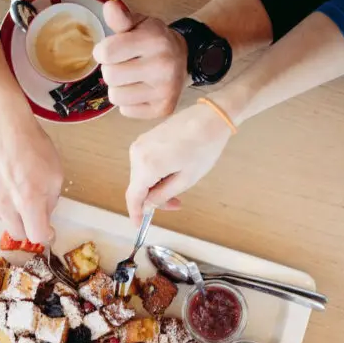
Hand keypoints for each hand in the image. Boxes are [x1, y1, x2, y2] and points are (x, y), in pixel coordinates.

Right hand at [0, 111, 62, 243]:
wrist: (1, 126)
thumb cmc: (32, 146)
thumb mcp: (55, 174)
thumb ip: (50, 201)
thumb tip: (44, 215)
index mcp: (29, 202)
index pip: (37, 236)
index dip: (45, 235)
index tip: (48, 230)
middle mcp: (6, 206)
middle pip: (18, 234)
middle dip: (28, 226)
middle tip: (32, 211)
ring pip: (4, 219)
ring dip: (12, 211)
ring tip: (15, 187)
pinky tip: (3, 180)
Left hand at [94, 0, 187, 119]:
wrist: (183, 58)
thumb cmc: (154, 41)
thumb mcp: (138, 24)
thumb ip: (121, 18)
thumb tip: (109, 7)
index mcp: (154, 40)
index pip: (106, 53)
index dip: (103, 52)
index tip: (112, 50)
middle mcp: (162, 66)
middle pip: (109, 76)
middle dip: (112, 70)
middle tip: (125, 64)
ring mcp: (165, 90)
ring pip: (115, 97)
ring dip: (119, 88)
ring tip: (133, 79)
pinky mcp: (163, 109)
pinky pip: (126, 111)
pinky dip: (129, 103)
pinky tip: (141, 90)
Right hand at [126, 99, 233, 222]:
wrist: (210, 117)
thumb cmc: (203, 148)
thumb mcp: (186, 179)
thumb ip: (163, 195)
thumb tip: (148, 205)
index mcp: (146, 166)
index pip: (133, 196)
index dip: (136, 213)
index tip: (140, 225)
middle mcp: (137, 154)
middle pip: (137, 186)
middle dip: (153, 198)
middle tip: (177, 203)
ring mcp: (140, 144)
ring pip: (141, 175)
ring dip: (156, 186)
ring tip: (179, 186)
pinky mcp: (146, 138)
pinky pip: (145, 163)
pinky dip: (156, 173)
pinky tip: (173, 172)